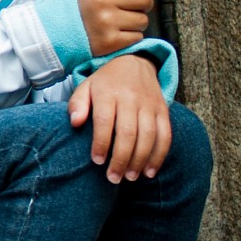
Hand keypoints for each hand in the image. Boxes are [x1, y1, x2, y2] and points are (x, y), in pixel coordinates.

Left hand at [68, 54, 170, 181]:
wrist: (135, 62)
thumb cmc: (105, 82)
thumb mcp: (86, 87)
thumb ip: (77, 104)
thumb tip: (75, 123)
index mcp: (108, 92)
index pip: (104, 120)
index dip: (101, 143)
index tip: (97, 161)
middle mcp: (131, 97)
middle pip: (128, 132)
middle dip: (121, 158)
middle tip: (113, 178)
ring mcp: (149, 104)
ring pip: (148, 135)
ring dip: (140, 160)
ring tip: (130, 177)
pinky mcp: (163, 110)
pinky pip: (165, 135)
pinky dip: (159, 155)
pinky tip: (149, 171)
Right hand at [79, 0, 156, 55]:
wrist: (61, 30)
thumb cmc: (85, 8)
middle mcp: (104, 0)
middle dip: (144, 4)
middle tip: (132, 8)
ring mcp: (107, 22)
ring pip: (143, 20)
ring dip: (137, 22)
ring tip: (122, 22)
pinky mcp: (111, 41)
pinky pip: (137, 37)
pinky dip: (131, 36)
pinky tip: (118, 33)